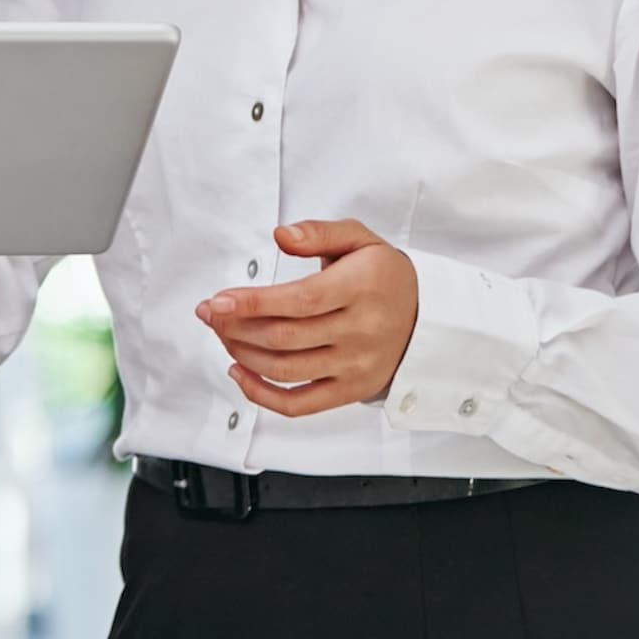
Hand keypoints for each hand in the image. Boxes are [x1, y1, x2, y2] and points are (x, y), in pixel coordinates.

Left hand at [196, 219, 417, 418]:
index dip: (253, 303)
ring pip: (285, 369)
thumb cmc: (385, 276)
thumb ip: (319, 233)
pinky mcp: (350, 391)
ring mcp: (355, 366)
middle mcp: (360, 330)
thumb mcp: (360, 239)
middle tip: (212, 312)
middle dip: (237, 326)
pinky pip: (299, 404)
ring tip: (224, 334)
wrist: (426, 319)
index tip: (218, 300)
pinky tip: (240, 372)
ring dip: (243, 353)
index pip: (299, 300)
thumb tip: (281, 235)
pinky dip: (262, 394)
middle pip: (285, 336)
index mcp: (362, 287)